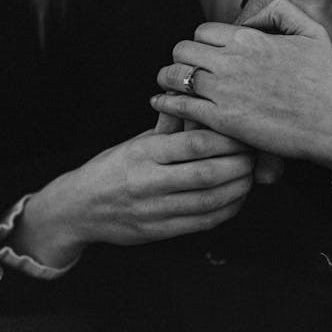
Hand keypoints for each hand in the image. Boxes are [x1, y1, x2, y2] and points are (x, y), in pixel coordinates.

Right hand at [9, 128, 254, 268]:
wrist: (77, 208)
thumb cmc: (110, 169)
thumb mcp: (134, 142)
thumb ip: (167, 127)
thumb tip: (195, 100)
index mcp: (142, 153)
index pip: (194, 144)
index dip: (227, 139)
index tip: (244, 134)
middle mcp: (147, 182)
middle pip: (207, 174)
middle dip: (239, 164)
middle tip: (254, 155)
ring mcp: (152, 210)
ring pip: (209, 201)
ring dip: (238, 188)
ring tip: (250, 176)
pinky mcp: (157, 231)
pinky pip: (202, 223)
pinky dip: (226, 210)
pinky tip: (236, 198)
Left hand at [153, 0, 331, 198]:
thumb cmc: (329, 83)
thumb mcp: (313, 33)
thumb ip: (281, 14)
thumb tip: (251, 20)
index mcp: (250, 38)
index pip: (203, 31)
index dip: (200, 42)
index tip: (202, 54)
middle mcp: (232, 61)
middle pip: (183, 49)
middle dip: (182, 58)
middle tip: (183, 68)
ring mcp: (224, 90)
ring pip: (176, 74)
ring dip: (168, 77)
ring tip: (168, 83)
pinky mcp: (221, 119)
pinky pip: (180, 104)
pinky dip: (165, 102)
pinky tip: (160, 103)